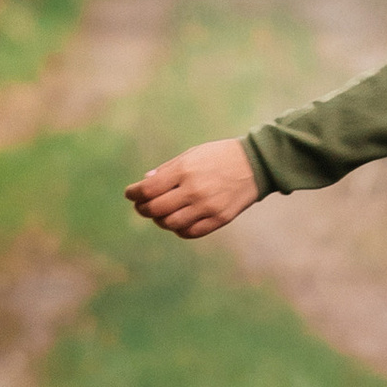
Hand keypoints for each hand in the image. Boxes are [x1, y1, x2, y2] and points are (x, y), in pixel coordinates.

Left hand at [125, 138, 259, 239]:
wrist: (256, 164)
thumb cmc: (220, 156)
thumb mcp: (193, 154)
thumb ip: (168, 169)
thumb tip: (144, 183)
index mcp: (185, 170)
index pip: (148, 189)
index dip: (134, 193)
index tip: (130, 193)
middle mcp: (194, 190)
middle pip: (155, 209)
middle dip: (143, 208)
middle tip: (141, 206)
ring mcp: (207, 207)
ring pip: (170, 224)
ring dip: (160, 220)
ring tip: (160, 214)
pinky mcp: (219, 219)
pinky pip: (189, 232)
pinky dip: (178, 229)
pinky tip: (178, 221)